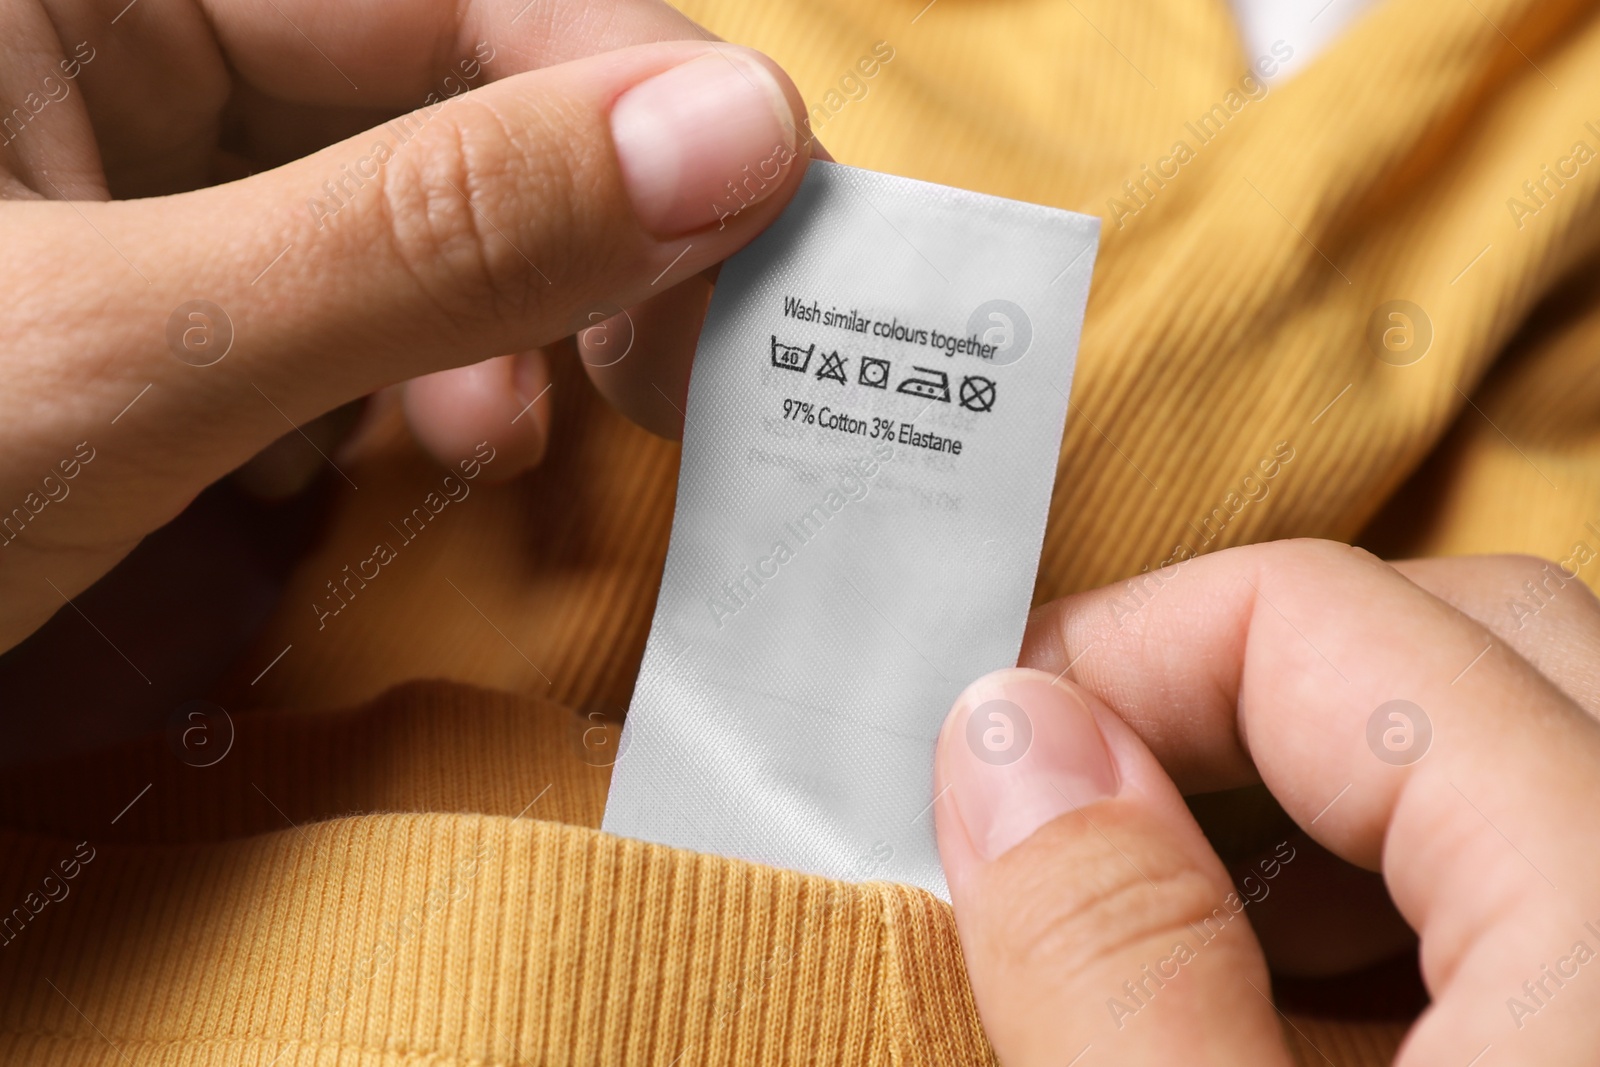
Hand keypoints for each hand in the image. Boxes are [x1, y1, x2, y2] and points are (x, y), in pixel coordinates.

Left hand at [0, 0, 814, 652]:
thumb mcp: (134, 356)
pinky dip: (390, 385)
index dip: (632, 88)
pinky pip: (327, 306)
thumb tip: (740, 139)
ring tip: (499, 444)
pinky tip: (370, 461)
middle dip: (571, 231)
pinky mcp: (139, 313)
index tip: (773, 213)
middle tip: (668, 360)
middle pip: (441, 98)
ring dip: (490, 326)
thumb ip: (426, 240)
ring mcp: (122, 188)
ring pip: (397, 213)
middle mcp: (120, 57)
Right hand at [934, 540, 1599, 1063]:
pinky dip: (1427, 884)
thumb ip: (1120, 964)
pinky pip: (1573, 866)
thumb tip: (1010, 740)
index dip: (1119, 649)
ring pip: (1536, 747)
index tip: (985, 750)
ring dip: (1334, 785)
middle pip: (1474, 636)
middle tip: (1077, 797)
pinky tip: (1323, 1006)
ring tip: (1179, 914)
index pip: (1331, 615)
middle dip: (1239, 686)